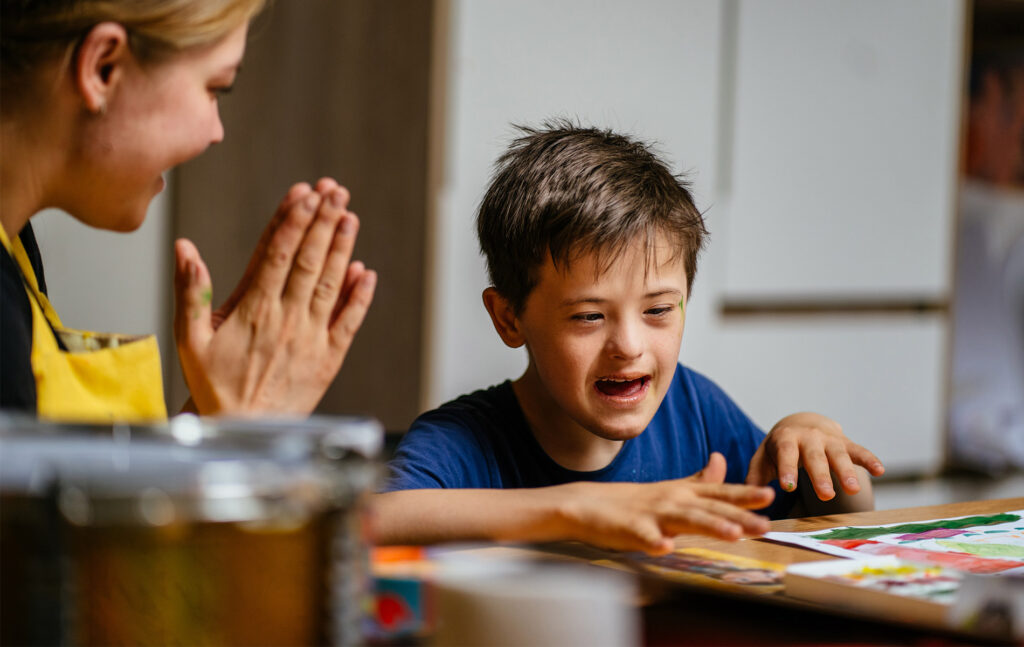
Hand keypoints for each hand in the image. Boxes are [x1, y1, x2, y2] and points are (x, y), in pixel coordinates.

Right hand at [173, 178, 376, 414]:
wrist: (243, 430)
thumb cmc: (213, 384)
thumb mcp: (188, 339)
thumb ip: (189, 291)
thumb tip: (185, 248)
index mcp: (253, 309)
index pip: (277, 254)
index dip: (293, 220)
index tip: (304, 193)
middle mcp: (286, 318)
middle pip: (309, 261)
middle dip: (323, 222)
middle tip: (335, 190)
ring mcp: (311, 338)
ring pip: (331, 284)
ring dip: (342, 248)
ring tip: (350, 216)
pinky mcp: (329, 358)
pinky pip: (349, 322)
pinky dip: (359, 296)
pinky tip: (366, 271)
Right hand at [554, 453, 773, 554]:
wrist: (587, 504)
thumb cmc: (633, 500)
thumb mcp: (671, 487)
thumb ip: (699, 479)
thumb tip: (721, 459)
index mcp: (683, 492)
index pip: (719, 493)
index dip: (744, 495)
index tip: (770, 496)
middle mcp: (672, 500)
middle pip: (710, 508)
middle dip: (739, 516)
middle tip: (765, 524)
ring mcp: (652, 514)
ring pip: (685, 520)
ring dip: (710, 526)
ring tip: (733, 535)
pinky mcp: (630, 529)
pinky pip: (644, 536)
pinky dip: (654, 541)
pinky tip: (666, 548)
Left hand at [745, 412, 884, 500]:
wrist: (801, 424)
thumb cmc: (779, 448)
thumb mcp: (764, 458)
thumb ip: (755, 477)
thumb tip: (747, 497)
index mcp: (785, 440)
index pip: (785, 454)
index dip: (787, 470)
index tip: (787, 487)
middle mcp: (808, 438)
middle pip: (815, 457)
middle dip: (820, 476)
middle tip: (825, 495)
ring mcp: (829, 440)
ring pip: (839, 455)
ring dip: (846, 471)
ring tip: (853, 490)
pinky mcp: (846, 443)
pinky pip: (859, 451)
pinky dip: (870, 459)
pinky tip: (880, 470)